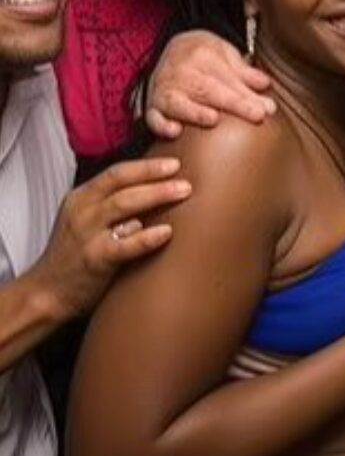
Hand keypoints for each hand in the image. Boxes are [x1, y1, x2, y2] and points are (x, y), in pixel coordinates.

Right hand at [29, 158, 190, 320]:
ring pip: (124, 206)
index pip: (117, 173)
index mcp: (81, 198)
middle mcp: (83, 212)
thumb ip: (112, 203)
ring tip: (184, 193)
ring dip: (157, 196)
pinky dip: (147, 237)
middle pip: (123, 185)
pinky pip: (125, 244)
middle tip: (186, 178)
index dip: (147, 166)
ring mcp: (87, 235)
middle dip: (156, 177)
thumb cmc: (75, 255)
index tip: (175, 163)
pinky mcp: (95, 259)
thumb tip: (158, 189)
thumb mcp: (86, 220)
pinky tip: (167, 232)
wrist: (47, 293)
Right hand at [145, 31, 275, 139]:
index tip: (267, 109)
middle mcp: (180, 72)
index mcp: (201, 55)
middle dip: (234, 104)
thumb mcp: (225, 54)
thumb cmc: (204, 56)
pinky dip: (161, 125)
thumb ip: (245, 72)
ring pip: (179, 103)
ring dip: (195, 112)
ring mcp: (164, 89)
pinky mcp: (152, 106)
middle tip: (257, 115)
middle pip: (208, 90)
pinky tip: (174, 131)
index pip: (227, 78)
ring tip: (213, 119)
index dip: (247, 96)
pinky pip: (153, 117)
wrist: (170, 49)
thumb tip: (265, 85)